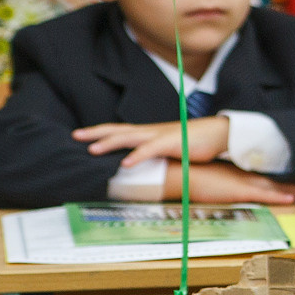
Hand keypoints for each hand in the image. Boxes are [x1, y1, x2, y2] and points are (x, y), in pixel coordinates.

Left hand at [74, 116, 230, 164]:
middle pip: (118, 129)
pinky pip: (150, 150)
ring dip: (110, 143)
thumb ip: (153, 154)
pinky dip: (136, 156)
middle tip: (75, 136)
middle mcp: (150, 131)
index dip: (100, 132)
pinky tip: (125, 164)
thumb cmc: (195, 143)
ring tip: (92, 150)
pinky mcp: (172, 143)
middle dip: (95, 133)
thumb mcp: (169, 148)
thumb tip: (138, 165)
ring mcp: (160, 136)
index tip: (81, 135)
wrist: (219, 134)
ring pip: (129, 137)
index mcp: (148, 133)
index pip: (119, 130)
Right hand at [164, 160, 294, 204]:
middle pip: (281, 179)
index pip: (275, 173)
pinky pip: (262, 195)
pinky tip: (290, 199)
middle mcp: (250, 174)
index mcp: (246, 170)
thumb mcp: (220, 175)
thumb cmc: (198, 172)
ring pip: (277, 187)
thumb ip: (234, 177)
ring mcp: (245, 182)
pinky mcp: (238, 191)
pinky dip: (276, 198)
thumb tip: (241, 180)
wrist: (182, 169)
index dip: (292, 174)